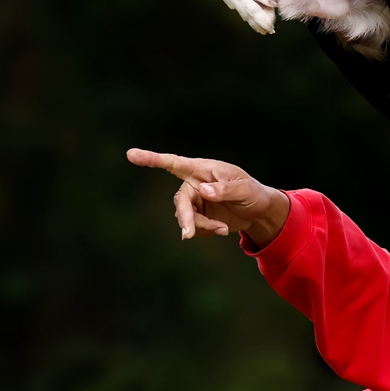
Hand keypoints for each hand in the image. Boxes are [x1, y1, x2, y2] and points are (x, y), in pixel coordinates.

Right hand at [126, 150, 290, 248]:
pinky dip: (206, 232)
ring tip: (223, 229)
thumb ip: (224, 189)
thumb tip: (203, 191)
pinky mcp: (197, 216)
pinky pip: (193, 228)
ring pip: (185, 217)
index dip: (151, 159)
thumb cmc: (252, 193)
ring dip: (201, 227)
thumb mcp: (244, 189)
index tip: (131, 155)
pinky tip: (221, 230)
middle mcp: (194, 183)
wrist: (258, 212)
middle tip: (188, 235)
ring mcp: (194, 201)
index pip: (173, 163)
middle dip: (185, 218)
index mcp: (202, 169)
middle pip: (180, 200)